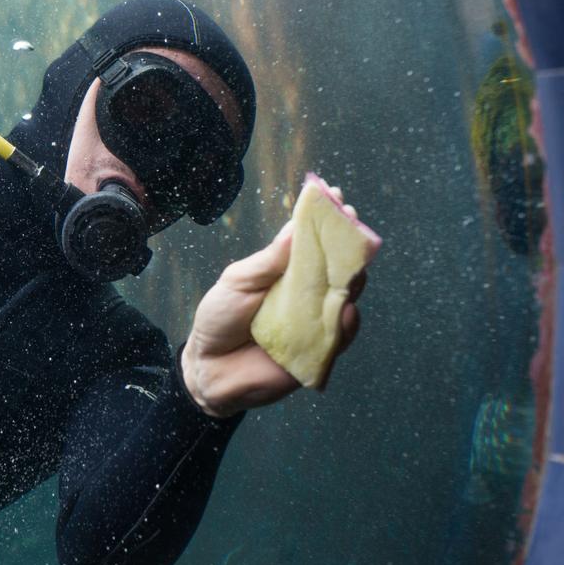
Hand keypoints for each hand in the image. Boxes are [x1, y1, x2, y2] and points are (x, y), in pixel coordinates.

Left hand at [181, 212, 365, 418]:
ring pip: (346, 297)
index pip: (314, 241)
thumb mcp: (238, 282)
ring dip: (353, 279)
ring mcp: (316, 320)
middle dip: (348, 242)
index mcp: (288, 270)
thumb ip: (268, 260)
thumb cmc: (221, 318)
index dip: (327, 220)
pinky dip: (344, 323)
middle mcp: (307, 292)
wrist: (209, 368)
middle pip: (338, 265)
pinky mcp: (319, 350)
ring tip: (353, 262)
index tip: (336, 196)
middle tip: (352, 223)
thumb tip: (296, 229)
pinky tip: (345, 309)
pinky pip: (340, 336)